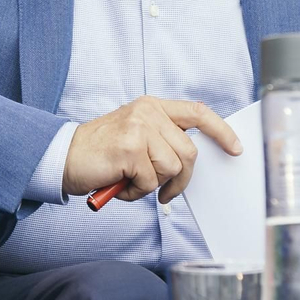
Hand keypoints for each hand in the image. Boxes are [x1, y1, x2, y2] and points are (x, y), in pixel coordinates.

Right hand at [63, 96, 240, 203]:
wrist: (63, 157)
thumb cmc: (101, 153)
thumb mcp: (135, 135)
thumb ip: (162, 139)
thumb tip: (191, 159)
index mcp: (152, 107)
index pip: (197, 112)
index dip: (221, 131)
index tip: (235, 148)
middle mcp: (147, 112)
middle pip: (189, 152)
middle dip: (180, 180)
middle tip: (163, 192)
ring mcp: (139, 128)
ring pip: (171, 168)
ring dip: (152, 185)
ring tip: (129, 182)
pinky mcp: (130, 148)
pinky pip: (149, 181)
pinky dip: (135, 192)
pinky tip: (118, 185)